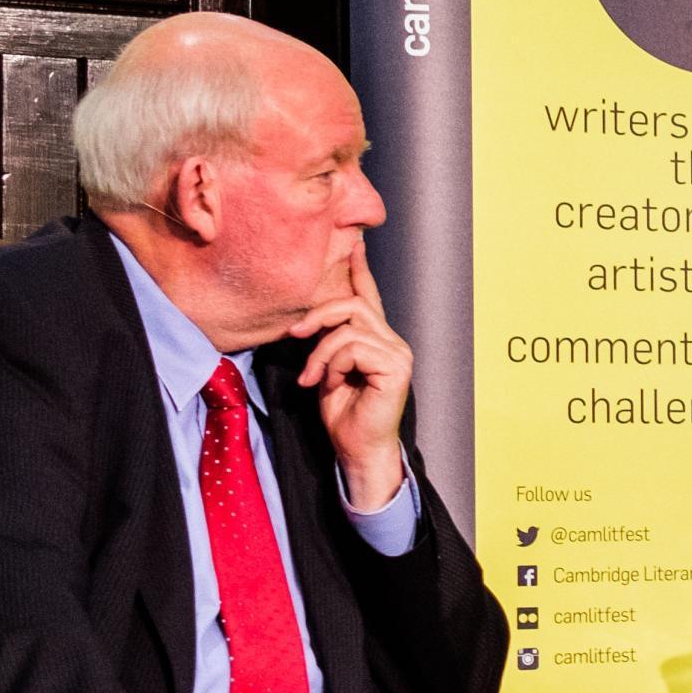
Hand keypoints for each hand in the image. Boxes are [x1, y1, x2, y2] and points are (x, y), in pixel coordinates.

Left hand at [293, 245, 411, 507]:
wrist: (357, 449)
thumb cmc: (343, 415)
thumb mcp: (328, 368)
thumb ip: (329, 341)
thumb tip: (312, 319)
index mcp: (378, 341)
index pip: (369, 298)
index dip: (360, 271)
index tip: (354, 244)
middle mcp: (393, 342)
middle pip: (352, 305)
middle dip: (317, 316)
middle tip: (294, 336)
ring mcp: (398, 353)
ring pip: (348, 326)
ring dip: (321, 352)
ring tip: (313, 377)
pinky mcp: (396, 366)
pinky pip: (351, 346)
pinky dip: (332, 364)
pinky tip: (329, 383)